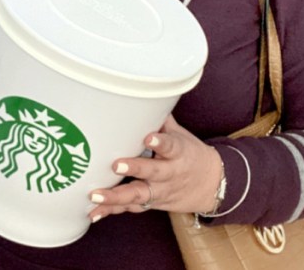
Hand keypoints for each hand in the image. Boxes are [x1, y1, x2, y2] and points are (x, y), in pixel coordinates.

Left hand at [87, 115, 221, 222]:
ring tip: (96, 195)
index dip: (160, 142)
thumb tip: (143, 92)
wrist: (210, 185)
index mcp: (178, 153)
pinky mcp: (150, 204)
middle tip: (116, 165)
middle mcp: (169, 173)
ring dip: (116, 196)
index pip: (171, 145)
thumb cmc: (189, 154)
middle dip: (135, 169)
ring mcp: (160, 191)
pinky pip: (130, 208)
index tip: (149, 137)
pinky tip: (93, 212)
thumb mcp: (180, 135)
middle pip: (153, 172)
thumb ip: (160, 120)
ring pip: (139, 195)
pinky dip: (111, 210)